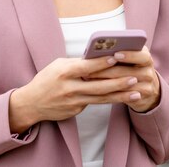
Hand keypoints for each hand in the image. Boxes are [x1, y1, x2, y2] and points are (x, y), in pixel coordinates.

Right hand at [8, 56, 138, 133]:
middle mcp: (70, 88)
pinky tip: (123, 97)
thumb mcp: (58, 65)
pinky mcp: (76, 110)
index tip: (117, 57)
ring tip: (136, 92)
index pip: (86, 67)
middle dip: (119, 82)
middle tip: (134, 77)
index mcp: (64, 73)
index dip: (102, 63)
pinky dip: (110, 99)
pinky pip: (95, 103)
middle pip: (98, 86)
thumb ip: (77, 63)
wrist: (31, 103)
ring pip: (101, 98)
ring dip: (121, 95)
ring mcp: (74, 102)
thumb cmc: (47, 79)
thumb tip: (98, 58)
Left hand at [85, 46, 160, 112]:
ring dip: (104, 81)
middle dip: (107, 70)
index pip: (141, 55)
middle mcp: (148, 71)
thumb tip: (97, 50)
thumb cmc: (130, 68)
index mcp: (145, 57)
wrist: (145, 89)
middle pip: (129, 71)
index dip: (129, 55)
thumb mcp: (129, 58)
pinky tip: (95, 90)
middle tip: (89, 69)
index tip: (115, 54)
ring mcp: (146, 86)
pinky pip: (122, 96)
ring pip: (124, 84)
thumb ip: (118, 53)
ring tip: (88, 78)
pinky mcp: (140, 98)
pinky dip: (108, 92)